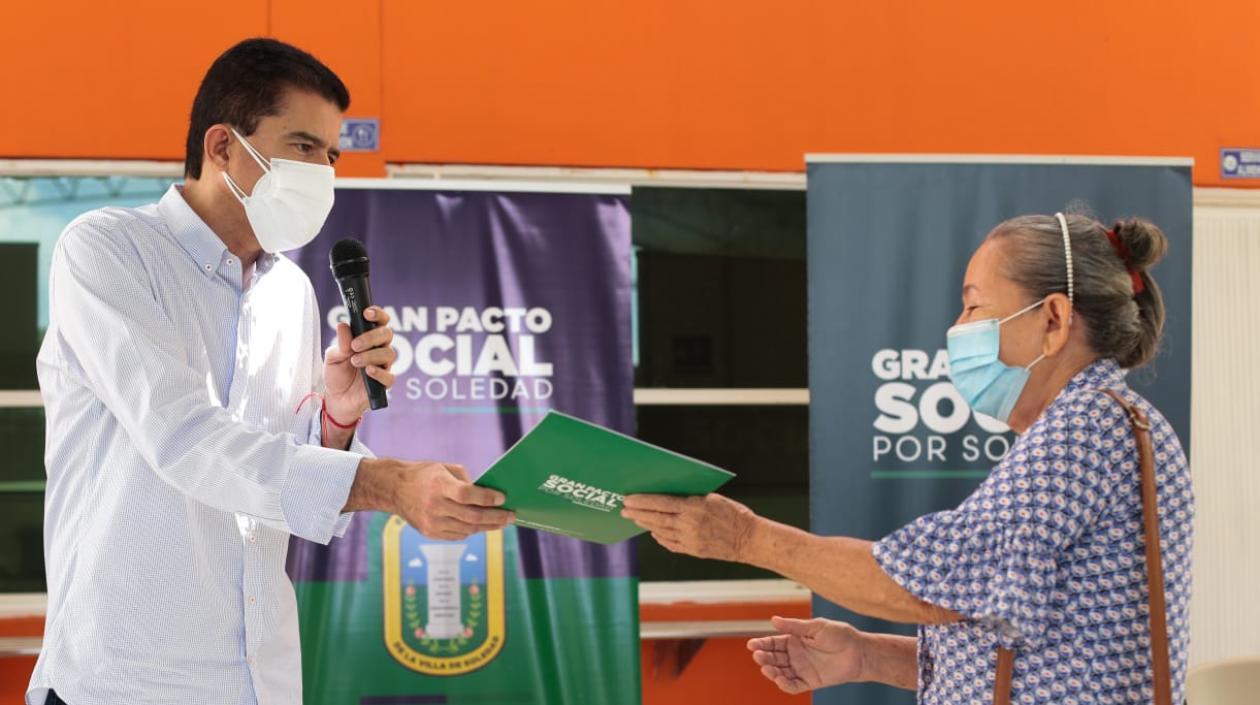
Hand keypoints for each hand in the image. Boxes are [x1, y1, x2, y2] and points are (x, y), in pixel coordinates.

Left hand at [324, 306, 396, 423]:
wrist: (336, 399)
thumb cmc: (337, 374)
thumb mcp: (332, 357)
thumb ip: (340, 343)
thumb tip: (343, 325)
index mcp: (368, 338)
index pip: (380, 321)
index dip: (377, 314)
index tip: (367, 313)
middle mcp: (379, 349)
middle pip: (387, 334)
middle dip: (372, 337)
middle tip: (355, 345)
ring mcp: (383, 366)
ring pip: (389, 353)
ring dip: (371, 355)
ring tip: (355, 361)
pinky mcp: (384, 383)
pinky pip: (389, 376)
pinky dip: (379, 373)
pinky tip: (368, 371)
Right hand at [388, 460, 514, 540]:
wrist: (394, 489)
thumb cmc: (424, 475)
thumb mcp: (445, 468)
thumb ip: (466, 481)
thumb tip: (488, 497)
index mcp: (438, 485)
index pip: (466, 495)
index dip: (487, 498)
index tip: (503, 498)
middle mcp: (434, 505)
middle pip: (471, 517)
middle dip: (495, 517)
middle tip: (511, 516)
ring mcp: (431, 522)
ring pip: (467, 529)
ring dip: (487, 527)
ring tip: (501, 522)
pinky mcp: (429, 533)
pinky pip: (458, 535)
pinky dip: (472, 531)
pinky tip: (482, 526)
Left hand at [621, 493, 757, 561]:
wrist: (749, 540)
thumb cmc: (734, 514)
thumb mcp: (713, 499)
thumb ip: (691, 499)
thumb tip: (669, 496)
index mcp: (694, 507)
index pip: (661, 503)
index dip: (642, 501)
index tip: (628, 499)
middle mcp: (689, 524)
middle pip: (656, 518)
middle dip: (638, 513)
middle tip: (623, 509)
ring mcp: (690, 540)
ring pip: (660, 531)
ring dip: (645, 525)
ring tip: (634, 519)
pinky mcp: (693, 551)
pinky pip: (670, 544)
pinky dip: (660, 538)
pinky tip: (653, 533)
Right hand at [746, 617, 866, 693]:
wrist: (859, 652)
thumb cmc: (839, 635)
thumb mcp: (816, 626)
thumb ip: (795, 626)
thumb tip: (773, 620)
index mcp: (794, 640)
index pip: (773, 643)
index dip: (762, 644)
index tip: (752, 645)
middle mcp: (795, 655)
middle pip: (774, 658)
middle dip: (764, 657)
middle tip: (758, 656)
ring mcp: (802, 669)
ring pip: (781, 672)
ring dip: (771, 671)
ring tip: (767, 668)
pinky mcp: (810, 681)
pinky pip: (794, 685)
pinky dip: (785, 684)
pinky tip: (779, 679)